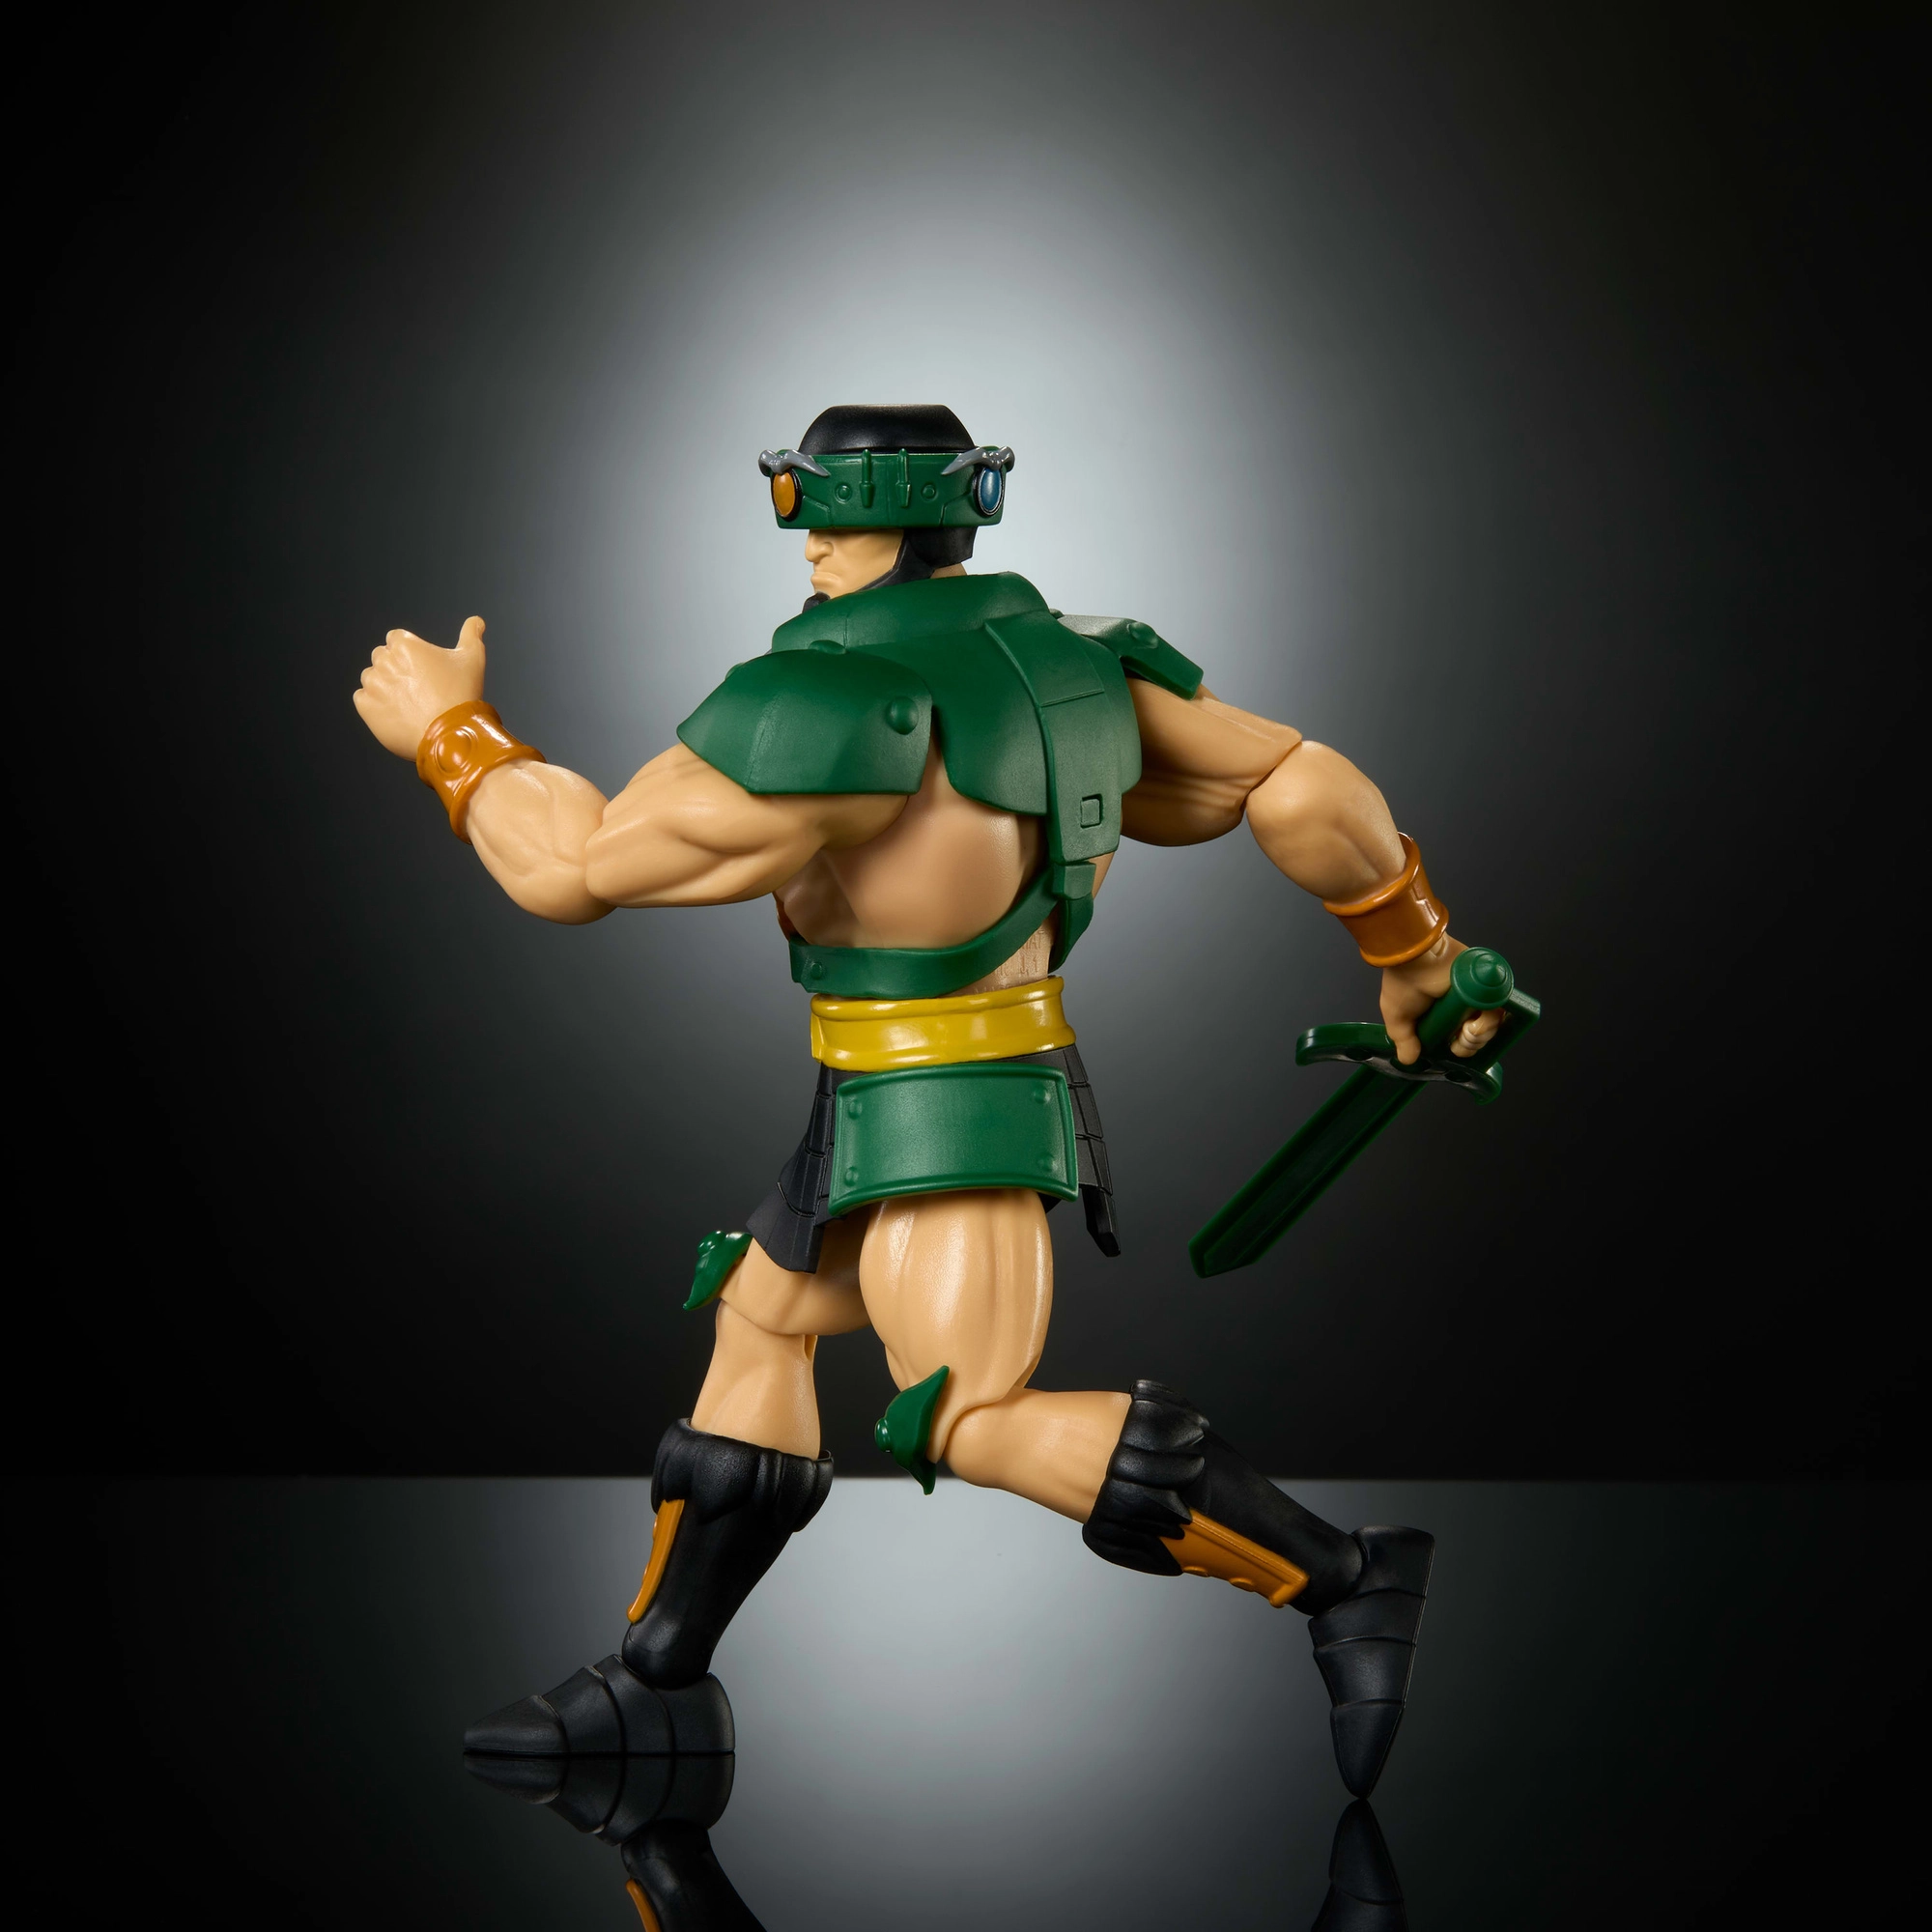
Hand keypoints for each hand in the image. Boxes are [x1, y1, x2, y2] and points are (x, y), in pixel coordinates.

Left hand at [353, 615, 487, 758]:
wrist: (450, 734)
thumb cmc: (461, 694)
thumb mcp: (473, 660)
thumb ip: (472, 635)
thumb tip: (476, 621)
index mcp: (404, 645)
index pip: (396, 639)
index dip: (409, 654)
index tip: (422, 670)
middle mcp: (383, 660)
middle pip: (382, 658)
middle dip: (395, 669)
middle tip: (417, 689)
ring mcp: (373, 684)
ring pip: (371, 679)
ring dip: (384, 687)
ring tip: (407, 704)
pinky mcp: (365, 707)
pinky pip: (362, 700)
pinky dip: (375, 706)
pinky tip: (396, 714)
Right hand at [1379, 934, 1505, 1064]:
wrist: (1415, 958)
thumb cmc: (1403, 983)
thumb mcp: (1397, 1017)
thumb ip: (1403, 1040)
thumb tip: (1408, 1060)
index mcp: (1441, 1016)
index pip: (1460, 1040)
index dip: (1461, 1048)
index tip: (1451, 1048)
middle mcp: (1460, 1007)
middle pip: (1478, 1038)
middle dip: (1469, 1046)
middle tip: (1458, 1040)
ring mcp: (1475, 997)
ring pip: (1490, 1028)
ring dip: (1479, 1036)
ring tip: (1466, 1030)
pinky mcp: (1486, 988)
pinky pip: (1497, 1012)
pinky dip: (1489, 1023)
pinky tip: (1473, 1024)